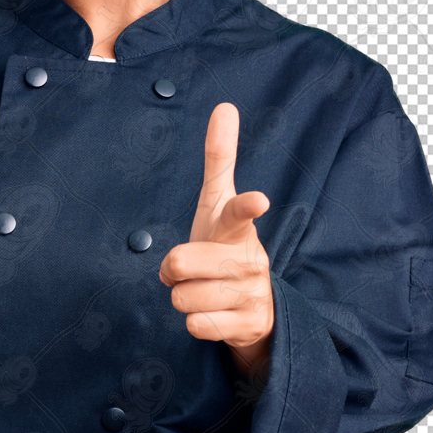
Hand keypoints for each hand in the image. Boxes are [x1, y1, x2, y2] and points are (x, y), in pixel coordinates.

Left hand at [159, 102, 273, 372]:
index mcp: (239, 227)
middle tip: (191, 271)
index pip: (239, 211)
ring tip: (205, 292)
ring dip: (184, 299)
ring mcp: (253, 293)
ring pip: (183, 299)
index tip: (258, 200)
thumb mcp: (218, 206)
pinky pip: (197, 326)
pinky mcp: (249, 326)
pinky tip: (213, 315)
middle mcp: (251, 259)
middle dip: (173, 273)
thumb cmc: (225, 246)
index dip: (246, 205)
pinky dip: (196, 324)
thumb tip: (224, 106)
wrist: (255, 307)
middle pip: (180, 265)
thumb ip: (220, 159)